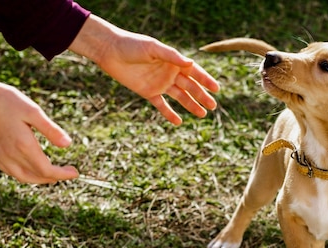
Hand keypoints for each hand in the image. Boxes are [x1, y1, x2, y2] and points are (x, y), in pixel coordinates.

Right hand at [0, 69, 78, 183]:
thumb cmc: (8, 101)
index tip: (75, 172)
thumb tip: (68, 144)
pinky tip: (31, 168)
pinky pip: (11, 172)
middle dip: (54, 178)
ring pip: (23, 177)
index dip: (62, 174)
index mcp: (24, 146)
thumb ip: (51, 130)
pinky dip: (25, 174)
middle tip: (67, 173)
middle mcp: (12, 155)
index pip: (46, 170)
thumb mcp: (34, 112)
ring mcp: (1, 156)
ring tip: (52, 174)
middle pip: (36, 177)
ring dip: (39, 179)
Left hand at [69, 15, 219, 124]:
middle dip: (202, 96)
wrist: (110, 52)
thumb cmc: (132, 45)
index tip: (217, 89)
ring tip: (202, 115)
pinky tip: (179, 122)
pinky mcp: (148, 93)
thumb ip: (172, 56)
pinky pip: (162, 105)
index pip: (194, 72)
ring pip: (179, 97)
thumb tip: (191, 63)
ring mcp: (159, 84)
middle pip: (189, 87)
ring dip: (191, 105)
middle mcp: (169, 73)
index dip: (206, 80)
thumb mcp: (153, 48)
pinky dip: (169, 114)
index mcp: (173, 61)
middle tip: (213, 106)